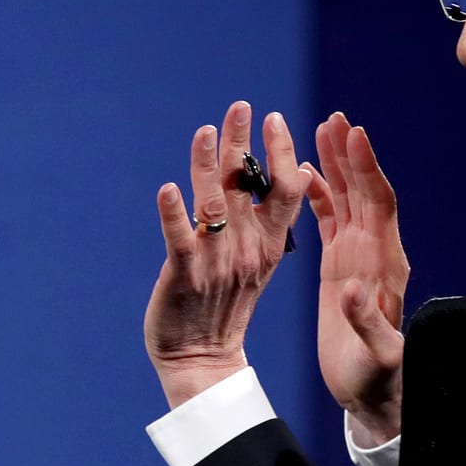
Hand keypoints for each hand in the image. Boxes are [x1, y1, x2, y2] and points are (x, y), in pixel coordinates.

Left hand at [142, 102, 308, 409]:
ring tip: (204, 132)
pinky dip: (174, 214)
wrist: (204, 360)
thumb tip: (298, 172)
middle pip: (248, 187)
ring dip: (209, 165)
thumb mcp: (261, 261)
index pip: (284, 191)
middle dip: (243, 143)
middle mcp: (246, 249)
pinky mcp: (184, 275)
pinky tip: (168, 188)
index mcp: (268, 245)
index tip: (275, 118)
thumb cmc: (227, 306)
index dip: (280, 152)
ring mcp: (215, 262)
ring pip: (214, 204)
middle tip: (239, 106)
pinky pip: (181, 239)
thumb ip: (273, 218)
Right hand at [308, 112, 408, 444]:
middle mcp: (376, 253)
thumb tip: (353, 291)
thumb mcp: (378, 357)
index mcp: (387, 266)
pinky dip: (320, 195)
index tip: (356, 136)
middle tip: (335, 118)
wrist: (374, 395)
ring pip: (348, 200)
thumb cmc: (379, 380)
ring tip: (320, 131)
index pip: (379, 205)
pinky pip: (331, 221)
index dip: (368, 169)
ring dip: (335, 167)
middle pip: (364, 192)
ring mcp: (358, 257)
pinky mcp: (341, 267)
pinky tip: (303, 175)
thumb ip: (367, 323)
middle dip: (350, 155)